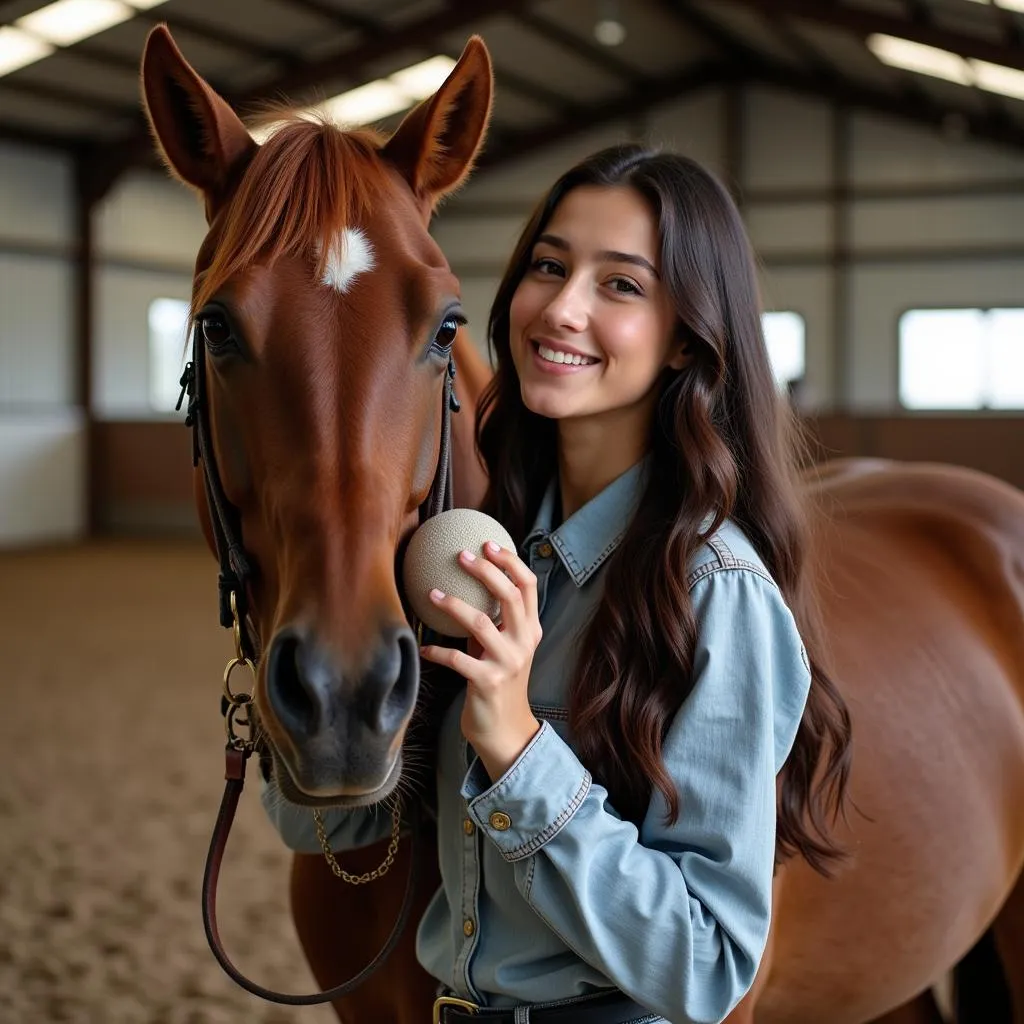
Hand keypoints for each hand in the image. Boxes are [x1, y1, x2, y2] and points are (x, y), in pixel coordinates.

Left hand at [419, 540, 542, 780]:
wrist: (506, 731)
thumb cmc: (499, 682)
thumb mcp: (504, 648)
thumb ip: (494, 621)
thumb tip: (465, 587)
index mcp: (531, 630)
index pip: (528, 586)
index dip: (510, 562)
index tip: (489, 543)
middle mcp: (524, 643)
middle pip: (509, 596)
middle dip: (485, 571)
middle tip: (461, 555)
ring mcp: (507, 663)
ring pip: (481, 623)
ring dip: (453, 605)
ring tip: (432, 593)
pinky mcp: (487, 682)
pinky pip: (457, 659)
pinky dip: (438, 651)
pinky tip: (425, 647)